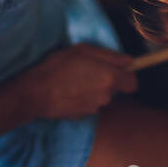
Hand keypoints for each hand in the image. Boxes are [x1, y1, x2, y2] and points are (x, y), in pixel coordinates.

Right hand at [13, 43, 137, 118]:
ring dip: (93, 88)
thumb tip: (128, 61)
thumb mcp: (83, 50)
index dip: (127, 75)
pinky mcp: (82, 116)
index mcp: (109, 78)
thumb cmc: (57, 66)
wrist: (34, 93)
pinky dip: (82, 98)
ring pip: (101, 96)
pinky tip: (68, 91)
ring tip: (73, 79)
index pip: (133, 83)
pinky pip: (88, 104)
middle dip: (106, 79)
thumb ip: (110, 56)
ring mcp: (94, 108)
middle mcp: (106, 96)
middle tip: (87, 69)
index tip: (117, 69)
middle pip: (115, 88)